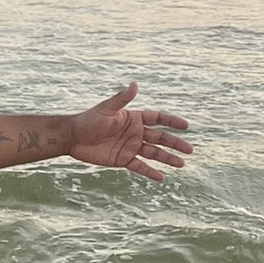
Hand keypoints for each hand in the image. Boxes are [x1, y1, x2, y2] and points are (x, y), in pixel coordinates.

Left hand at [69, 83, 192, 182]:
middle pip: (160, 138)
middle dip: (175, 143)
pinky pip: (140, 166)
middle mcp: (135, 133)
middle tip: (190, 150)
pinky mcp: (123, 160)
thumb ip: (121, 99)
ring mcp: (130, 147)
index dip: (172, 122)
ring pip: (153, 153)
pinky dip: (150, 172)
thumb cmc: (88, 120)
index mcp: (134, 118)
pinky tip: (162, 178)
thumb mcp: (106, 109)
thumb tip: (135, 84)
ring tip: (182, 164)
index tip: (186, 126)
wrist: (73, 137)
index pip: (158, 119)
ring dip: (167, 158)